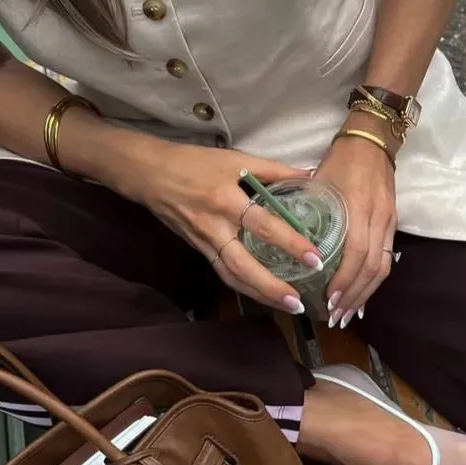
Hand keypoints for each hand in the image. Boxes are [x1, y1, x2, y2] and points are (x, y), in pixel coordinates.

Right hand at [122, 142, 321, 312]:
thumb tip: (308, 176)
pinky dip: (244, 287)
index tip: (315, 258)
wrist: (150, 174)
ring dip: (260, 295)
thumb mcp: (234, 159)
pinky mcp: (198, 250)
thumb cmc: (194, 162)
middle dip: (272, 287)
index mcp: (226, 200)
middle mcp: (215, 227)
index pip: (264, 226)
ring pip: (232, 276)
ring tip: (287, 305)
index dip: (291, 243)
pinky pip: (222, 273)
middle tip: (299, 300)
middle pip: (244, 266)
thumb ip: (273, 169)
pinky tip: (262, 295)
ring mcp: (204, 242)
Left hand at [314, 129, 397, 326]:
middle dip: (354, 295)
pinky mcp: (393, 224)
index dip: (343, 278)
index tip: (328, 297)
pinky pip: (387, 259)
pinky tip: (361, 296)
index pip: (356, 252)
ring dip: (366, 294)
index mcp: (358, 207)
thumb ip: (306, 208)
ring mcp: (389, 222)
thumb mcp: (319, 181)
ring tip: (347, 312)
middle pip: (372, 267)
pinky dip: (374, 281)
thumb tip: (283, 236)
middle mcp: (378, 218)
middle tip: (335, 315)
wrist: (373, 141)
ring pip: (383, 267)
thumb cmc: (340, 160)